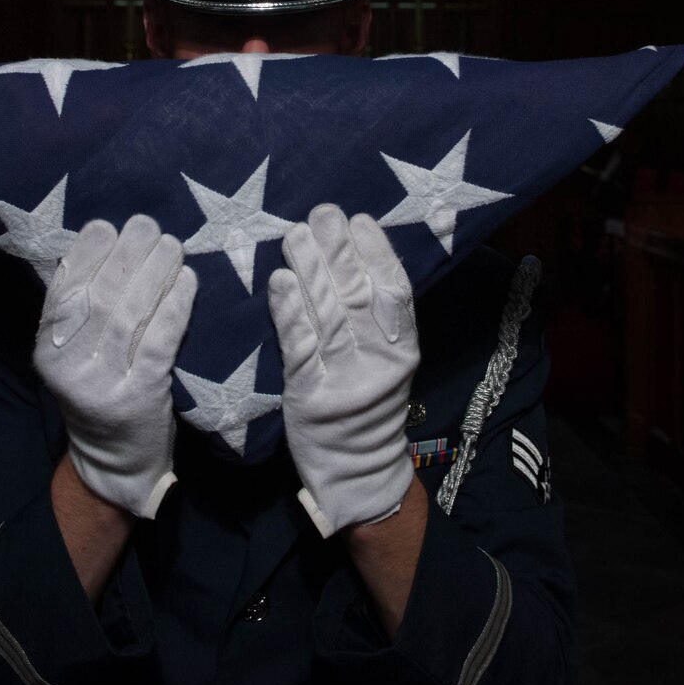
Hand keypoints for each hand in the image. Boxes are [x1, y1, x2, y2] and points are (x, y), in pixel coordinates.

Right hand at [34, 214, 197, 519]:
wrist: (116, 460)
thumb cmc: (100, 388)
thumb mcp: (75, 352)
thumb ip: (80, 308)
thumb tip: (103, 240)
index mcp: (47, 349)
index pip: (63, 290)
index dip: (86, 253)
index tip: (108, 225)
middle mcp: (69, 366)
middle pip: (99, 297)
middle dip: (126, 254)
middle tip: (148, 226)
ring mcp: (104, 383)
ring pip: (130, 314)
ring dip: (154, 272)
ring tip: (171, 245)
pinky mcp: (140, 395)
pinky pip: (159, 340)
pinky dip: (175, 305)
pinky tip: (187, 281)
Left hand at [266, 204, 419, 537]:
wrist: (357, 470)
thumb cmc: (367, 403)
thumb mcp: (386, 361)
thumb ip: (375, 317)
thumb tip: (354, 254)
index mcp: (404, 349)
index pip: (395, 292)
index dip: (378, 253)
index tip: (359, 220)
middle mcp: (380, 362)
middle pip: (358, 297)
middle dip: (339, 251)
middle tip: (322, 214)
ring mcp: (347, 380)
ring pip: (328, 316)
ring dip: (310, 271)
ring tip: (295, 235)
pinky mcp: (313, 397)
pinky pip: (300, 347)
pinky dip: (289, 311)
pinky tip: (280, 282)